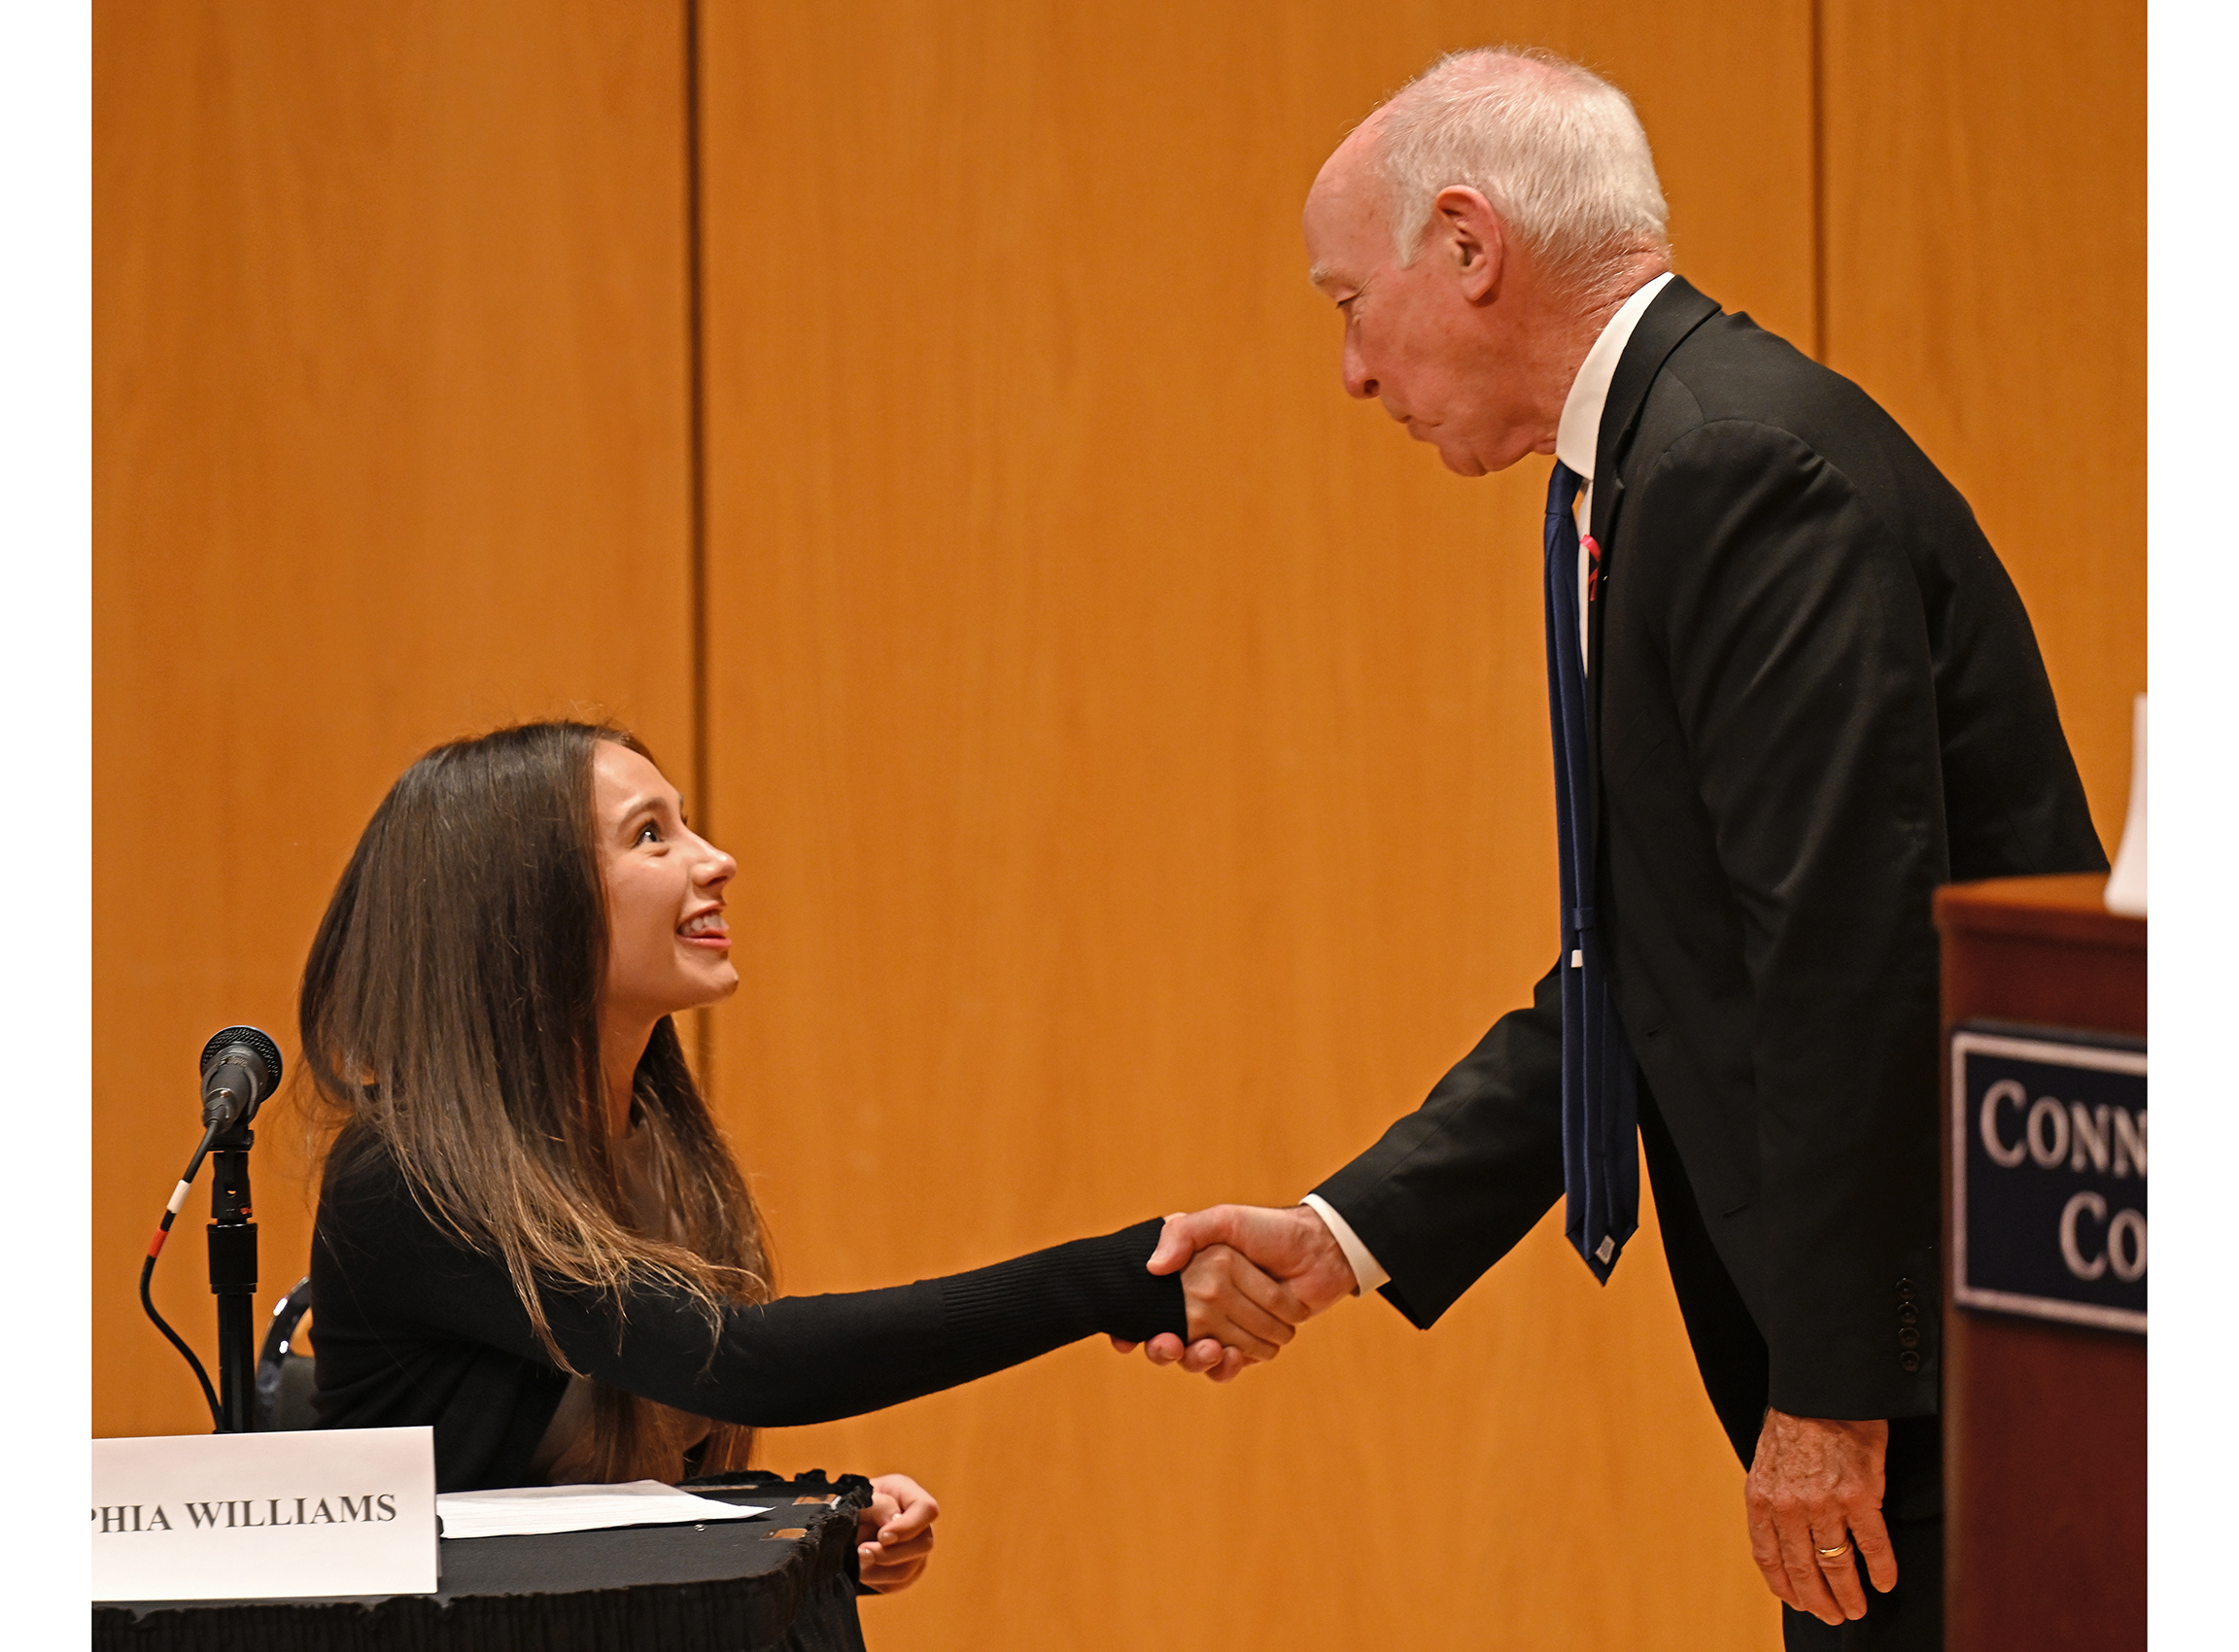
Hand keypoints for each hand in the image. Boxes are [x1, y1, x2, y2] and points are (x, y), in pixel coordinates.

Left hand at [855, 1472, 937, 1592]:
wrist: (846, 1523)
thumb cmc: (855, 1504)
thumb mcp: (862, 1496)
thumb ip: (878, 1504)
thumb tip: (894, 1521)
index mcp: (911, 1497)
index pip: (927, 1510)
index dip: (908, 1527)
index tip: (882, 1536)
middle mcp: (921, 1524)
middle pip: (924, 1544)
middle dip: (890, 1553)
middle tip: (862, 1551)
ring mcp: (916, 1550)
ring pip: (908, 1570)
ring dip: (878, 1569)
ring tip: (856, 1560)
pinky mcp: (906, 1572)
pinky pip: (895, 1584)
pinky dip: (875, 1579)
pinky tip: (861, 1568)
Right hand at [1110, 1204, 1355, 1378]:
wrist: (1321, 1252)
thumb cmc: (1269, 1229)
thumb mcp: (1224, 1221)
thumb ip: (1184, 1234)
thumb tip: (1153, 1267)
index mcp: (1186, 1276)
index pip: (1144, 1308)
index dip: (1129, 1329)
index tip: (1126, 1339)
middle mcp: (1199, 1303)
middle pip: (1166, 1340)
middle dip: (1165, 1349)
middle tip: (1169, 1344)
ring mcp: (1223, 1327)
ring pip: (1194, 1359)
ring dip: (1201, 1358)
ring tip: (1213, 1349)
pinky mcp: (1247, 1346)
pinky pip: (1225, 1369)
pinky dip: (1226, 1368)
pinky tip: (1233, 1356)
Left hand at [1745, 1409, 1895, 1624]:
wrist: (1821, 1391)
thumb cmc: (1795, 1423)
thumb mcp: (1768, 1462)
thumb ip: (1773, 1500)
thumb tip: (1781, 1537)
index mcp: (1762, 1499)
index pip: (1769, 1558)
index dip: (1785, 1587)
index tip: (1799, 1603)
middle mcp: (1789, 1507)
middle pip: (1803, 1570)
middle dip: (1818, 1601)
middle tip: (1833, 1617)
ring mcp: (1824, 1503)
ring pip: (1836, 1564)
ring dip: (1848, 1594)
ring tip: (1857, 1609)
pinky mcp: (1859, 1496)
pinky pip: (1872, 1545)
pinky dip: (1881, 1569)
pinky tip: (1885, 1583)